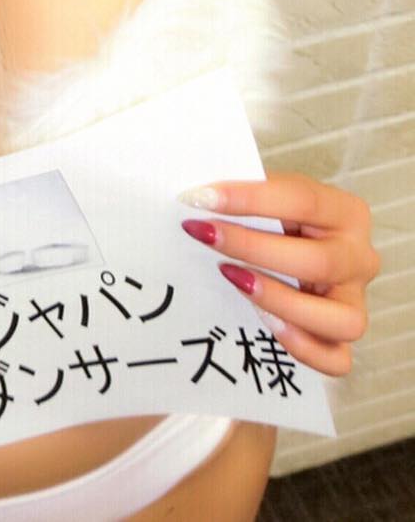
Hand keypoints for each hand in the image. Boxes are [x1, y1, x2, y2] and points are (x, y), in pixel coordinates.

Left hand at [179, 171, 379, 376]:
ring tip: (234, 280)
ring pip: (341, 319)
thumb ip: (245, 195)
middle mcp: (359, 258)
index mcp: (346, 212)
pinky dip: (301, 346)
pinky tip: (264, 323)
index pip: (302, 200)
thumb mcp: (270, 197)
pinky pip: (336, 360)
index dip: (250, 199)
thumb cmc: (278, 220)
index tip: (202, 197)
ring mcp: (354, 302)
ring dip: (281, 302)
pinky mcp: (343, 340)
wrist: (290, 250)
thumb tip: (196, 197)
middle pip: (319, 262)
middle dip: (253, 248)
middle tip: (205, 235)